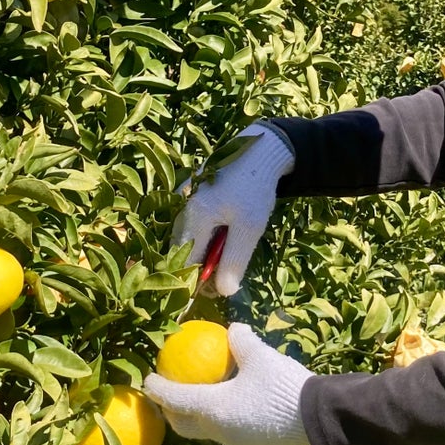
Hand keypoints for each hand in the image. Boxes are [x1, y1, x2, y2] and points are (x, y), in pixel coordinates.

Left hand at [144, 325, 312, 444]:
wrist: (318, 418)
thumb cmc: (283, 385)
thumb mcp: (260, 355)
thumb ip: (240, 341)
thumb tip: (232, 329)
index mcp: (213, 409)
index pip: (175, 399)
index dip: (158, 388)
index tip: (147, 378)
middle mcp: (218, 430)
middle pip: (184, 424)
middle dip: (171, 410)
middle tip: (168, 390)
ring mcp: (235, 441)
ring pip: (205, 430)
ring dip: (195, 415)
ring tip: (197, 395)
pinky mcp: (251, 444)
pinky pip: (225, 430)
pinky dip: (217, 417)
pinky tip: (229, 402)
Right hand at [173, 125, 293, 296]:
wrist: (260, 152)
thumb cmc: (255, 190)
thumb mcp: (249, 229)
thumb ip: (234, 260)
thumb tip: (223, 292)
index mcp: (194, 218)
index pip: (184, 262)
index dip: (197, 281)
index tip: (217, 290)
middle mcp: (184, 211)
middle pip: (184, 250)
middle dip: (202, 266)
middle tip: (226, 273)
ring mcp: (187, 202)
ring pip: (189, 238)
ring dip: (206, 251)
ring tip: (230, 249)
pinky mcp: (194, 197)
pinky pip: (194, 225)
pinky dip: (207, 237)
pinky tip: (226, 234)